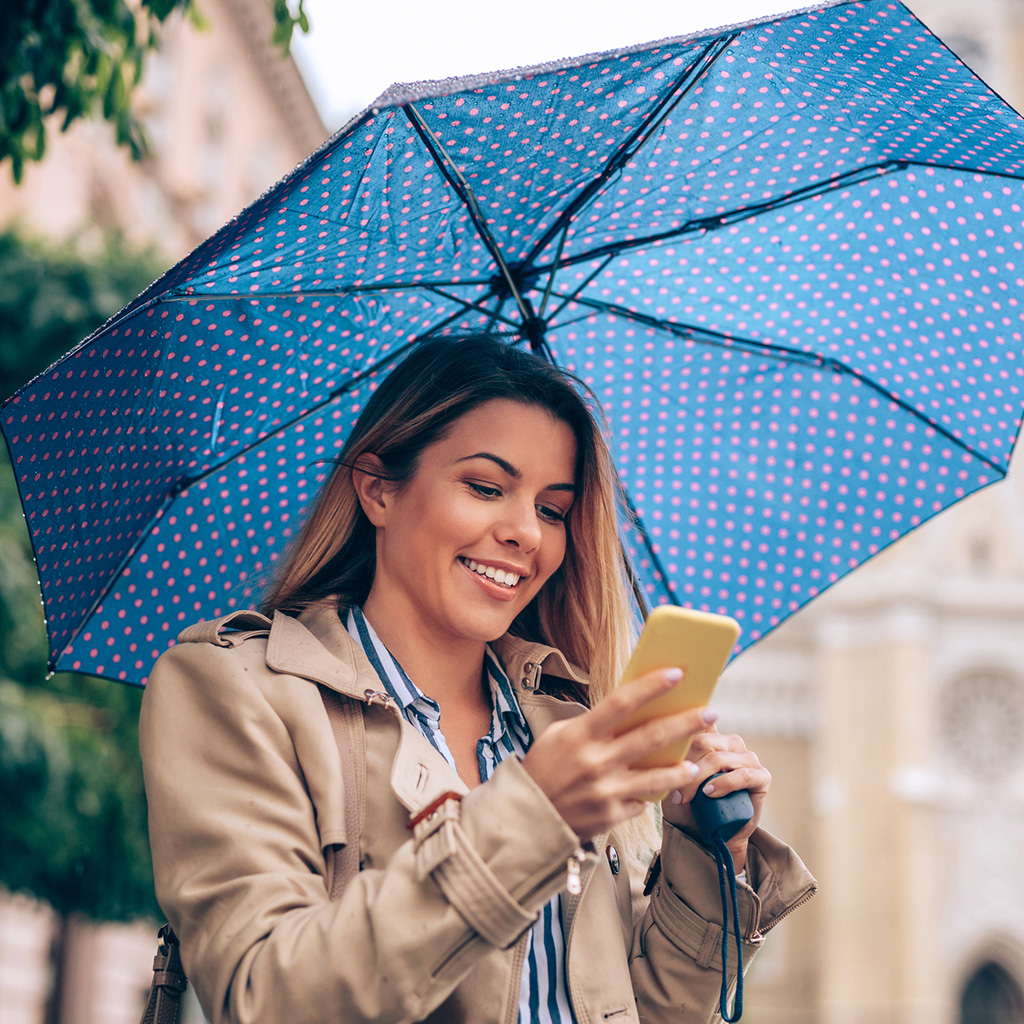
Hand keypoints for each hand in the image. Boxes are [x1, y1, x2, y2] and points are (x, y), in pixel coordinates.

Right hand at [521, 667, 712, 842]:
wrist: (526, 817)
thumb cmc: (544, 769)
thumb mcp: (561, 736)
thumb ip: (596, 725)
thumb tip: (634, 711)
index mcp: (581, 735)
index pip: (623, 702)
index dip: (651, 685)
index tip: (677, 672)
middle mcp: (596, 761)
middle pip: (651, 736)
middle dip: (686, 722)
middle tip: (710, 712)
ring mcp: (606, 790)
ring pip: (657, 776)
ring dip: (682, 768)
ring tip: (695, 762)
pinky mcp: (611, 815)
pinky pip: (641, 802)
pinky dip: (650, 794)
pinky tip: (658, 790)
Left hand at [661, 728, 770, 872]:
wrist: (709, 836)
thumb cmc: (688, 805)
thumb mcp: (671, 778)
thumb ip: (666, 755)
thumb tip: (651, 735)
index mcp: (712, 737)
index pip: (697, 721)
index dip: (682, 728)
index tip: (666, 740)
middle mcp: (731, 743)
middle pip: (703, 741)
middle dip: (685, 765)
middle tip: (674, 791)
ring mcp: (748, 758)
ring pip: (719, 758)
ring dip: (699, 778)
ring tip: (686, 798)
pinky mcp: (761, 776)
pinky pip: (743, 775)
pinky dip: (724, 783)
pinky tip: (709, 792)